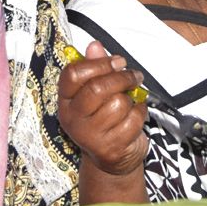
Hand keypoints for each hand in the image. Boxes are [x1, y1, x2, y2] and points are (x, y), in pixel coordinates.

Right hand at [57, 42, 148, 178]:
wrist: (113, 159)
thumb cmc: (105, 118)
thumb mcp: (96, 93)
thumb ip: (95, 68)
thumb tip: (95, 45)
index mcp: (66, 101)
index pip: (73, 74)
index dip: (98, 63)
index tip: (117, 61)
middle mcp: (73, 119)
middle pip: (97, 88)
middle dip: (121, 78)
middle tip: (134, 76)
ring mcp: (90, 136)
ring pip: (118, 104)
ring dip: (131, 100)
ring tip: (131, 102)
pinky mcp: (110, 148)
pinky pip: (133, 120)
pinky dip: (140, 113)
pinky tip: (136, 115)